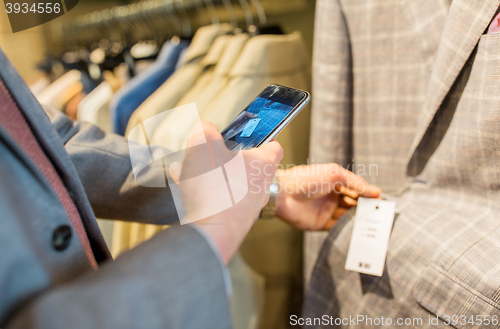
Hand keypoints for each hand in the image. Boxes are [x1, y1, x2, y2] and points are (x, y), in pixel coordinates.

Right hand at [169, 122, 282, 264]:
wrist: (210, 232)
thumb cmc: (215, 188)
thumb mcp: (205, 145)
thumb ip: (206, 131)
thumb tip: (206, 129)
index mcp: (263, 164)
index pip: (274, 146)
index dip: (263, 137)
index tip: (252, 135)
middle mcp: (261, 186)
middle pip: (248, 165)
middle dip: (227, 157)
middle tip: (211, 153)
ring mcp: (249, 206)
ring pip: (231, 183)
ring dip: (212, 175)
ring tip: (190, 170)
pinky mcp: (234, 220)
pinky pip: (220, 200)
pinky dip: (205, 192)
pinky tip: (185, 186)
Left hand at [275, 164, 380, 230]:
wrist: (284, 193)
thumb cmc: (307, 178)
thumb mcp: (335, 174)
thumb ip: (356, 183)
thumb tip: (376, 191)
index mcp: (334, 182)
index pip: (356, 190)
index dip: (368, 195)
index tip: (381, 202)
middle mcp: (331, 197)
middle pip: (353, 204)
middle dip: (365, 208)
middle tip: (379, 214)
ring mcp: (325, 211)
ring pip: (347, 217)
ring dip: (358, 219)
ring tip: (372, 222)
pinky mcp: (320, 224)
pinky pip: (337, 228)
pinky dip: (347, 229)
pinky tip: (358, 230)